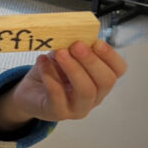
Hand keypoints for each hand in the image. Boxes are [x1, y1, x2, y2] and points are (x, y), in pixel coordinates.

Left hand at [2, 40, 126, 125]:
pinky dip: (50, 76)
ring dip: (73, 68)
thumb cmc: (52, 72)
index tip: (96, 42)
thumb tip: (77, 35)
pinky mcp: (57, 112)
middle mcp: (94, 97)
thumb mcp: (64, 55)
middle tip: (76, 45)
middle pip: (105, 81)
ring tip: (59, 53)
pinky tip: (42, 61)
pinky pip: (58, 96)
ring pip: (86, 91)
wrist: (29, 91)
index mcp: (100, 80)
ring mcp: (77, 108)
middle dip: (91, 61)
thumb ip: (73, 47)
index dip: (110, 56)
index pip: (118, 71)